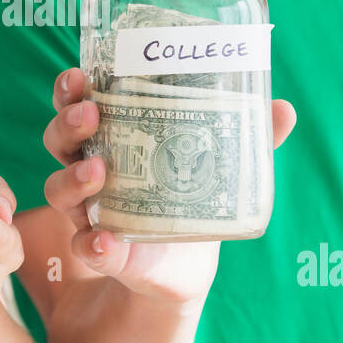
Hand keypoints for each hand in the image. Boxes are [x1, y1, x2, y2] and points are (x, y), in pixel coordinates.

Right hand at [43, 68, 296, 303]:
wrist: (188, 268)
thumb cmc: (190, 198)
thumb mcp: (215, 165)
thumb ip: (244, 138)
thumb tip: (283, 109)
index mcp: (111, 137)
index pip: (77, 103)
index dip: (69, 89)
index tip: (77, 75)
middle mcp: (89, 169)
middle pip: (59, 138)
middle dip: (67, 123)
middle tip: (90, 114)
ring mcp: (89, 211)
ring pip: (59, 188)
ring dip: (73, 177)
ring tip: (97, 171)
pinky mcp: (101, 251)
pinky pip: (85, 246)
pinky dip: (91, 243)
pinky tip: (102, 241)